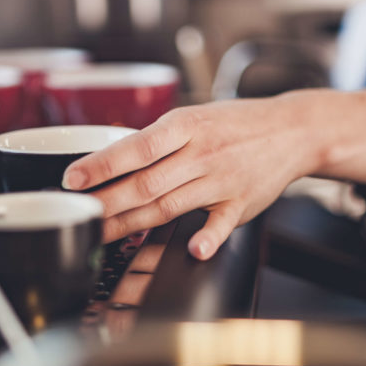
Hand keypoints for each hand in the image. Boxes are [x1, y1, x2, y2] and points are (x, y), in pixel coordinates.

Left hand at [62, 94, 321, 259]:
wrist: (291, 129)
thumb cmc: (236, 123)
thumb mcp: (195, 116)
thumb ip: (159, 140)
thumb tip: (113, 161)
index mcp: (187, 125)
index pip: (137, 147)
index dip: (103, 164)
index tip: (73, 178)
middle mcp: (203, 152)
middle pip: (147, 182)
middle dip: (107, 202)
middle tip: (79, 215)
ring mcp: (223, 179)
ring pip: (170, 205)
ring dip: (132, 224)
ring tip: (102, 234)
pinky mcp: (242, 203)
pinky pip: (222, 222)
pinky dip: (208, 237)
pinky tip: (194, 249)